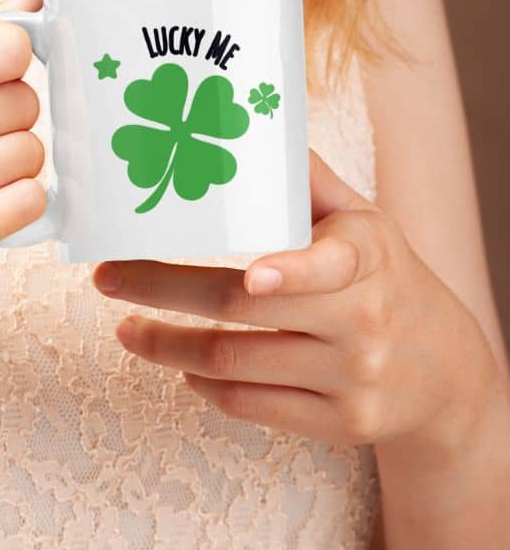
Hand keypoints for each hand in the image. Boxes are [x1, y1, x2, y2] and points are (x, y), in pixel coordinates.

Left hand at [92, 148, 499, 455]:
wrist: (441, 367)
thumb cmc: (382, 274)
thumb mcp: (362, 219)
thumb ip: (307, 180)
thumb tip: (248, 124)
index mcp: (367, 256)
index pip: (329, 264)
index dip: (290, 270)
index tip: (252, 272)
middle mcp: (362, 320)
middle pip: (245, 310)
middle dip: (163, 292)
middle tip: (109, 277)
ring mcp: (353, 379)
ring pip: (236, 365)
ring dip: (166, 346)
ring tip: (127, 329)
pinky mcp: (341, 424)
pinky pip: (252, 407)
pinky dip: (203, 386)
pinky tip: (180, 365)